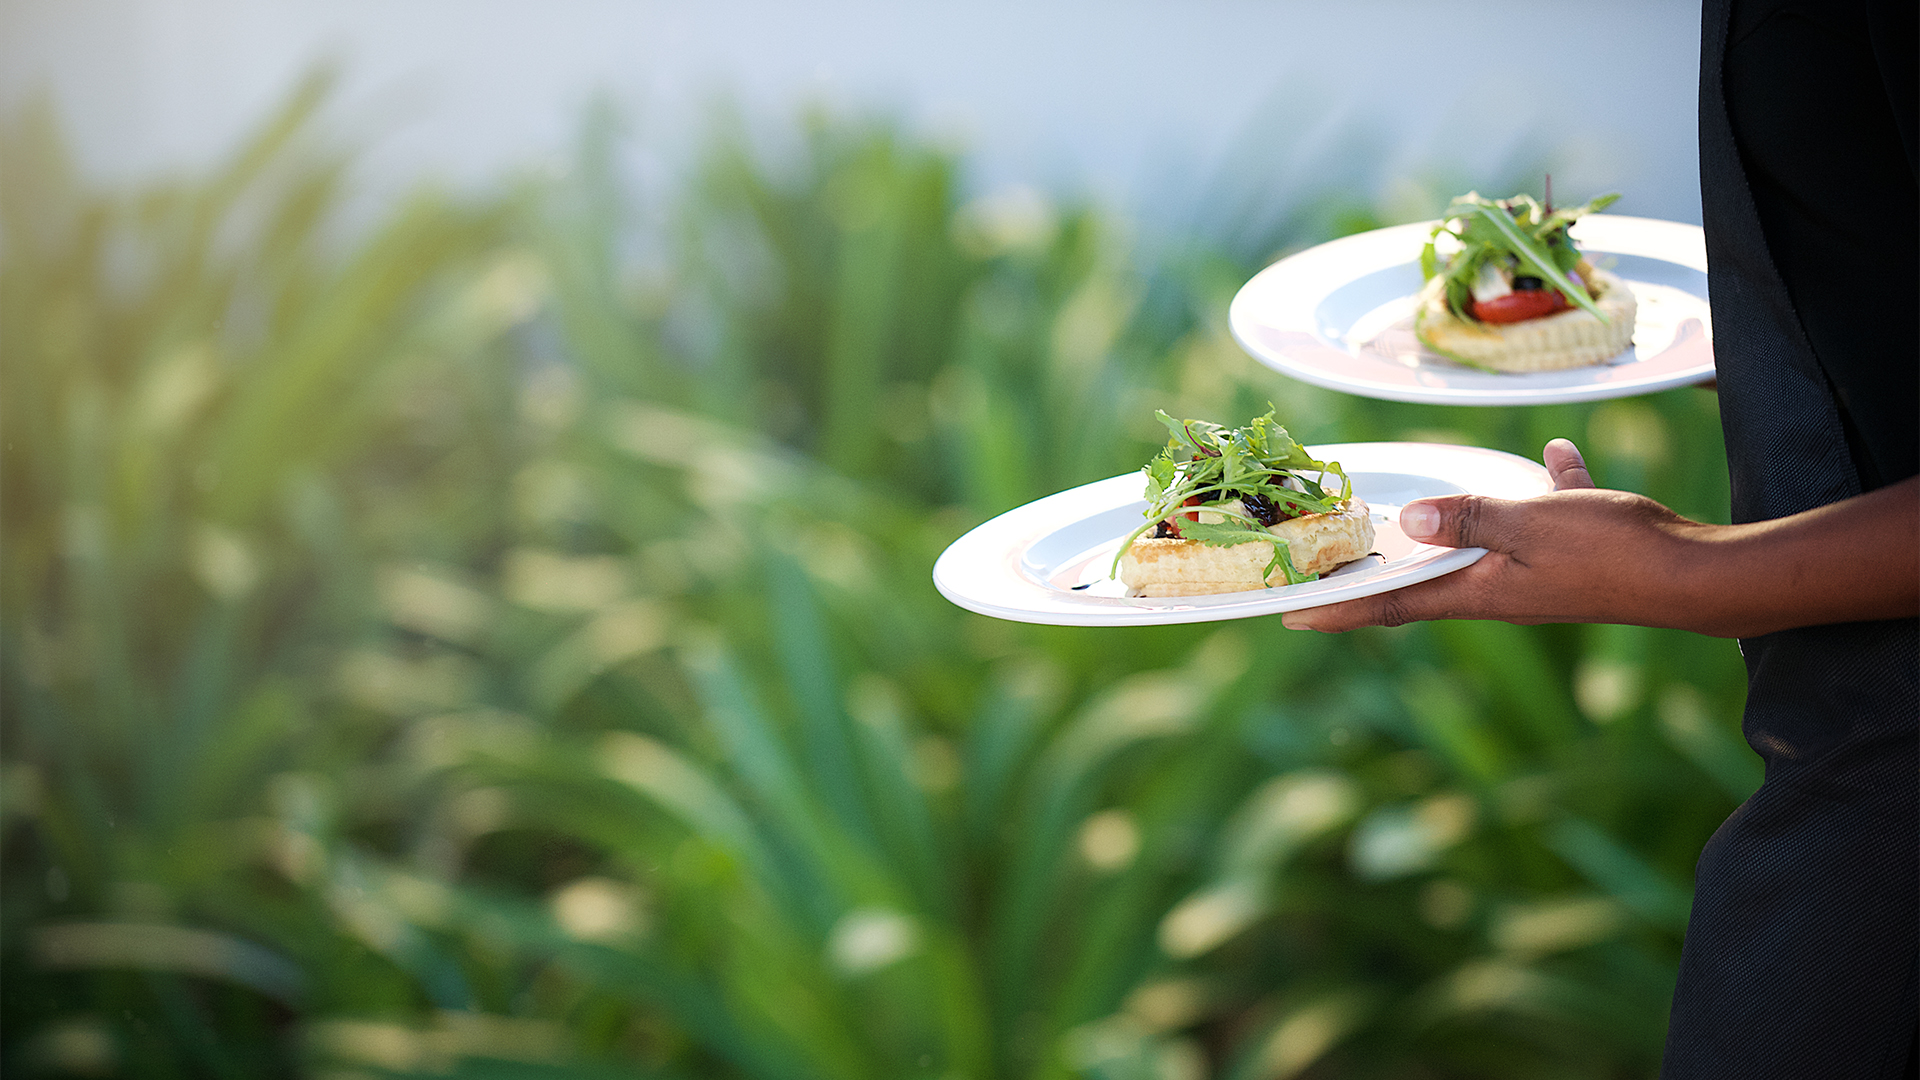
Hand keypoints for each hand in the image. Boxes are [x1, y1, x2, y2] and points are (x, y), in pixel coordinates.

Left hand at [1284, 439, 1695, 631]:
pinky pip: (1548, 518)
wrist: (1697, 576)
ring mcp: (1539, 576)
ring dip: (1455, 525)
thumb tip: (1407, 522)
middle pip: (1425, 579)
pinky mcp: (1579, 556)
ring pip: (1484, 546)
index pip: (1390, 605)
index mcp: (1479, 592)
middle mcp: (1500, 591)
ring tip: (1421, 507)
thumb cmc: (1612, 551)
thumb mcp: (1528, 525)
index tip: (1289, 615)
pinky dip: (1544, 489)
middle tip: (1332, 559)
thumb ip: (1468, 519)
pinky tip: (1553, 455)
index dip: (1338, 610)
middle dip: (1379, 568)